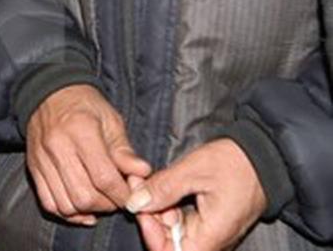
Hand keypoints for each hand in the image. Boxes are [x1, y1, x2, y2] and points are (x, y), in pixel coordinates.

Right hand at [26, 84, 151, 224]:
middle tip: (116, 198)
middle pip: (84, 196)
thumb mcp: (111, 120)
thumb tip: (143, 173)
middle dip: (107, 205)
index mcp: (80, 130)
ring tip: (100, 201)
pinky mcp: (33, 168)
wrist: (48, 93)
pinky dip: (67, 213)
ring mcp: (42, 159)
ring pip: (66, 204)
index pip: (104, 178)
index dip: (123, 194)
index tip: (131, 195)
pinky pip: (49, 203)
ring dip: (88, 211)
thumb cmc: (84, 105)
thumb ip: (124, 150)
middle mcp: (57, 147)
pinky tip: (81, 208)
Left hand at [128, 139, 266, 250]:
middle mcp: (213, 240)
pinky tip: (163, 188)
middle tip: (139, 188)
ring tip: (149, 184)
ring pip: (174, 232)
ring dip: (157, 211)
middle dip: (150, 217)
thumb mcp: (194, 170)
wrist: (265, 157)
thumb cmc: (236, 163)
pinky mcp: (209, 222)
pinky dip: (169, 208)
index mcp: (212, 235)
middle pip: (170, 243)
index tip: (139, 208)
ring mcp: (211, 232)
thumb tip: (134, 203)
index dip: (151, 235)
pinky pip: (183, 223)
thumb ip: (163, 188)